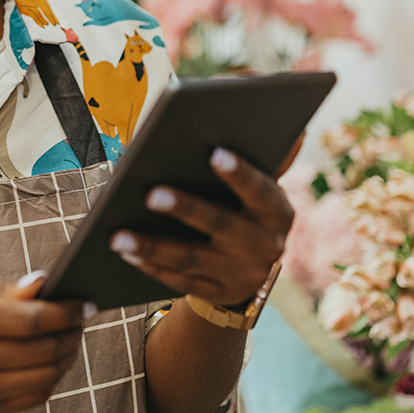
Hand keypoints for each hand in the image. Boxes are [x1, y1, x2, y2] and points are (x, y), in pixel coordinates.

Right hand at [0, 273, 83, 412]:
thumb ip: (6, 289)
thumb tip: (45, 284)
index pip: (29, 319)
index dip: (64, 313)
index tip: (84, 304)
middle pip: (43, 350)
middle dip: (72, 333)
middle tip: (81, 320)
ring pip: (45, 375)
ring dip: (68, 356)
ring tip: (71, 338)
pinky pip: (36, 396)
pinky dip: (53, 376)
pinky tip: (54, 359)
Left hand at [109, 146, 294, 307]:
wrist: (254, 270)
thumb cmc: (246, 208)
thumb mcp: (260, 188)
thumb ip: (266, 158)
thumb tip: (295, 120)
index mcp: (277, 212)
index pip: (259, 190)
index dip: (239, 173)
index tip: (214, 153)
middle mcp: (264, 246)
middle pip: (220, 225)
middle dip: (185, 209)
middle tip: (150, 194)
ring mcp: (240, 274)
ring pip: (191, 259)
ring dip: (153, 247)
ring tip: (118, 235)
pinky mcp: (216, 292)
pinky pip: (179, 281)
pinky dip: (150, 266)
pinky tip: (125, 251)